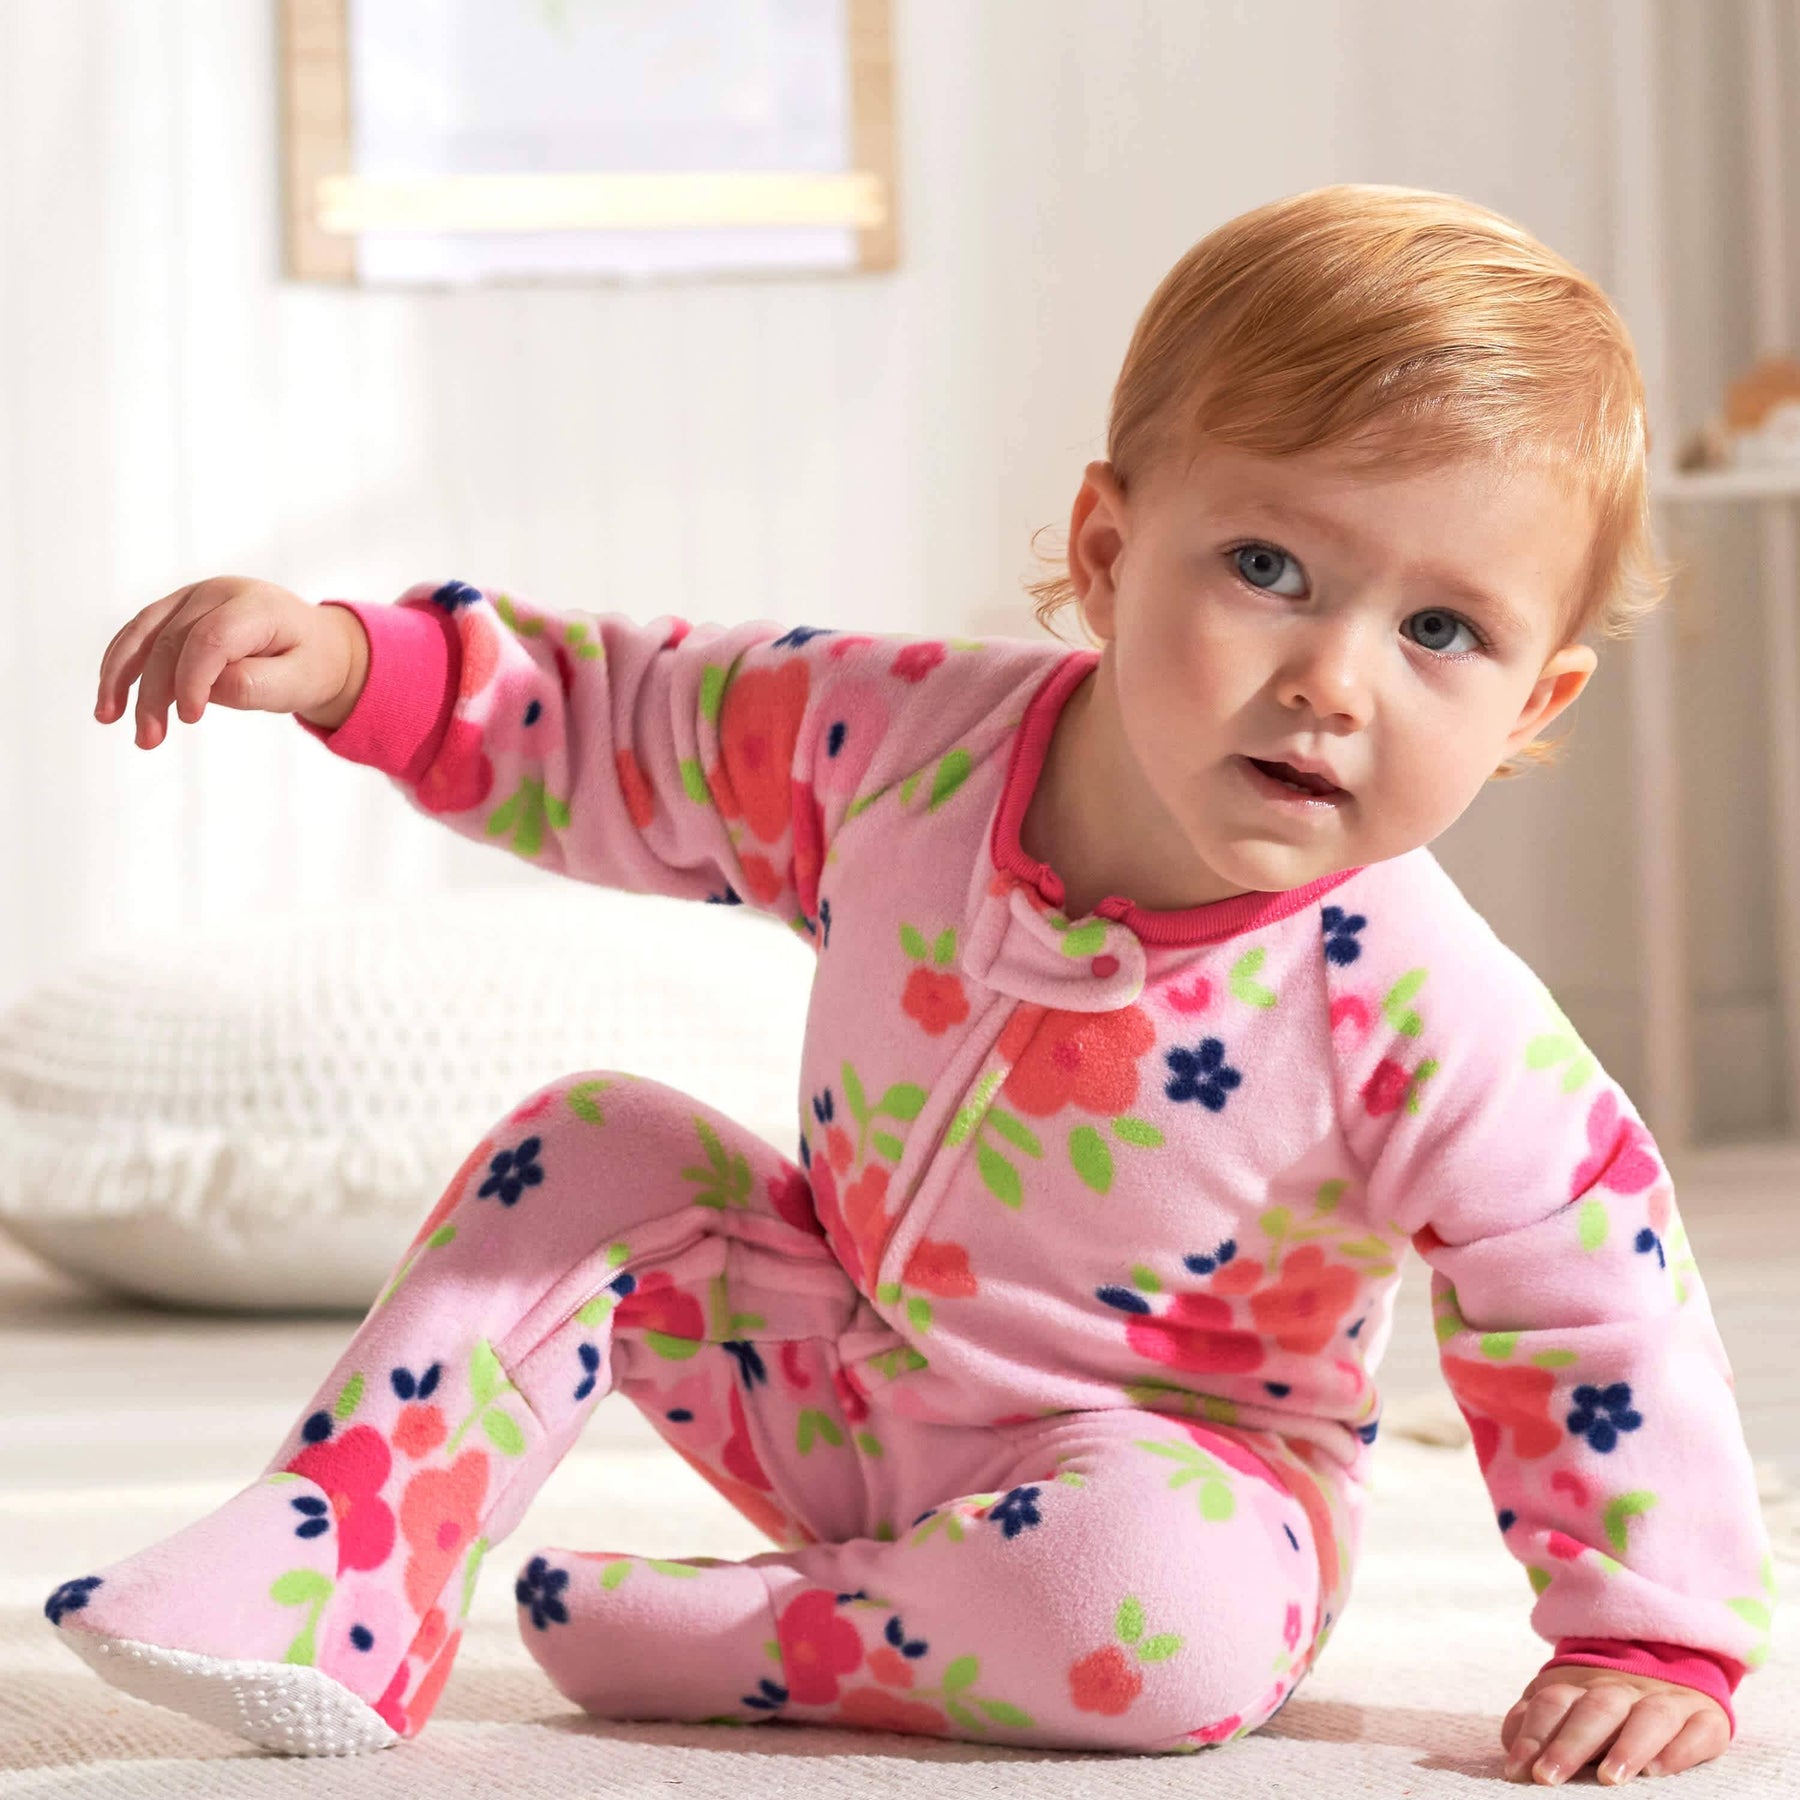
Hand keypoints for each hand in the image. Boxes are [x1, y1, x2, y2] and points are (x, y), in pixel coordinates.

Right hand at [94, 576, 370, 745]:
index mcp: (257, 606)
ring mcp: (194, 597)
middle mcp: (219, 592)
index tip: (188, 719)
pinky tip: (110, 697)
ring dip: (120, 676)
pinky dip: (120, 663)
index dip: (192, 679)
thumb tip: (208, 689)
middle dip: (154, 692)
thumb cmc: (311, 666)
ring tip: (107, 718)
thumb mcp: (300, 683)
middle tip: (148, 740)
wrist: (318, 646)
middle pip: (172, 639)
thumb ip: (256, 685)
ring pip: (145, 632)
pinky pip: (140, 633)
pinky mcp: (177, 610)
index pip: (212, 639)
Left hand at [1501, 1664, 1729, 1784]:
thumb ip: (1536, 1723)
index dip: (1533, 1736)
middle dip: (1570, 1744)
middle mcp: (1623, 1690)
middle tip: (1547, 1779)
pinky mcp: (1706, 1719)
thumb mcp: (1566, 1710)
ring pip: (1650, 1716)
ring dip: (1628, 1746)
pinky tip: (1660, 1772)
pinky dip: (1680, 1750)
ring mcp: (1667, 1702)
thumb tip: (1513, 1745)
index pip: (1553, 1702)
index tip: (1518, 1771)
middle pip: (1595, 1709)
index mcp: (1582, 1686)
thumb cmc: (1605, 1713)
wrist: (1671, 1678)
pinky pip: (1697, 1729)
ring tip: (1608, 1779)